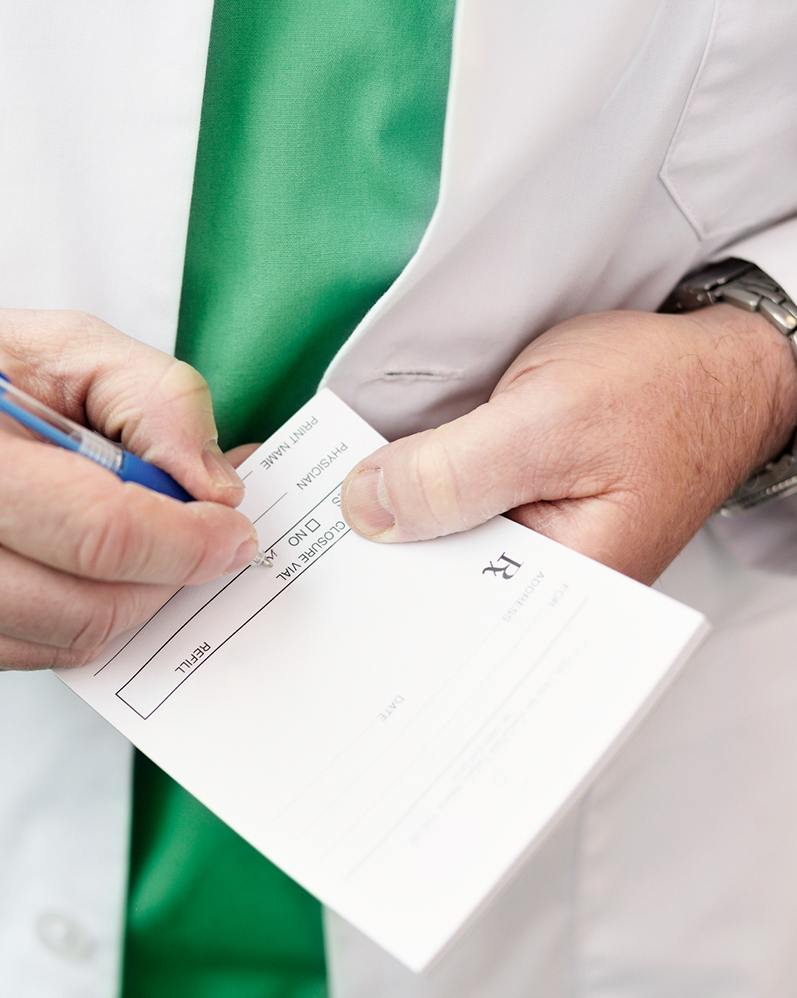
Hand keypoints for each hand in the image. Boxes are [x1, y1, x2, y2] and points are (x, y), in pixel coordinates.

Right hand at [0, 309, 259, 673]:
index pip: (102, 535)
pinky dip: (77, 612)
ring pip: (74, 643)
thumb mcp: (56, 343)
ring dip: (128, 596)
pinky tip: (66, 560)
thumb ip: (155, 398)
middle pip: (96, 606)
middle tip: (197, 530)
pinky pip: (36, 654)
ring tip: (130, 536)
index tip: (235, 532)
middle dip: (170, 575)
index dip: (191, 542)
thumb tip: (217, 489)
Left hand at [340, 305, 796, 582]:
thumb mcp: (550, 420)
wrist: (712, 362)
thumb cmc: (657, 390)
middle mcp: (543, 585)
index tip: (318, 580)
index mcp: (566, 589)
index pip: (457, 619)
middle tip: (302, 555)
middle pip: (441, 591)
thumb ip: (455, 471)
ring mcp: (529, 549)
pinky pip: (452, 517)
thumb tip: (363, 511)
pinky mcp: (516, 514)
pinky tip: (371, 492)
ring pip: (440, 552)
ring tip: (324, 522)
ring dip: (390, 529)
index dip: (385, 598)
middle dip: (378, 567)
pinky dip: (416, 500)